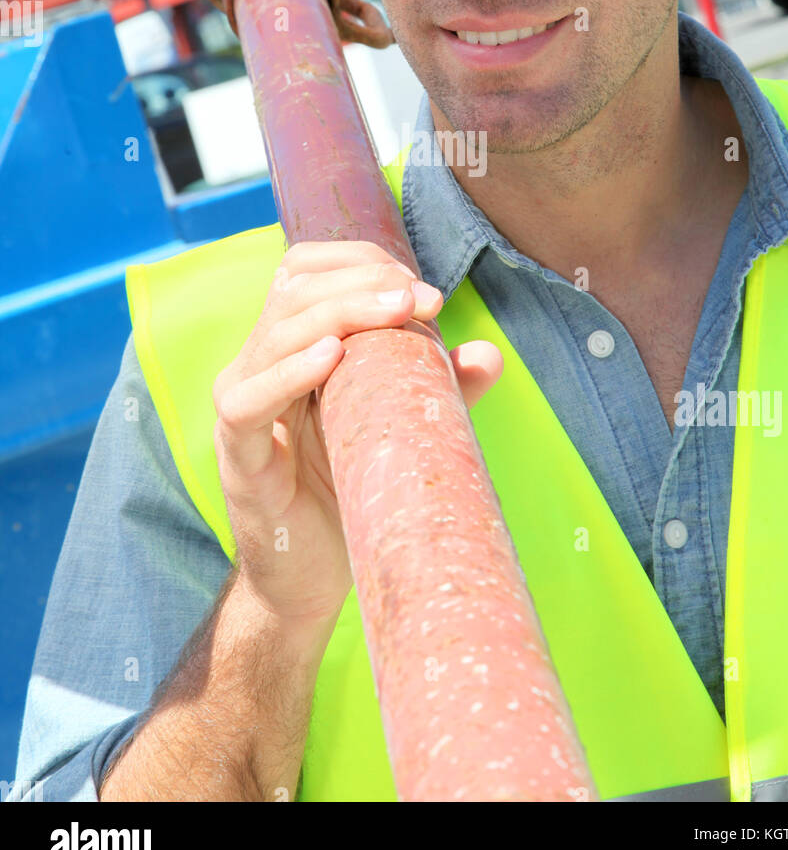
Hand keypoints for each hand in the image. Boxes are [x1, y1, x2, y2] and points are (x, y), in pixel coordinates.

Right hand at [211, 241, 502, 635]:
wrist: (312, 584)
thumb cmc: (354, 494)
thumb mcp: (400, 429)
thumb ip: (437, 390)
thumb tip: (489, 353)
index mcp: (291, 347)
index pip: (307, 272)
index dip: (362, 265)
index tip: (425, 289)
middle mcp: (258, 365)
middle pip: (294, 290)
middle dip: (363, 283)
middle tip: (422, 298)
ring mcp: (242, 406)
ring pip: (274, 332)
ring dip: (340, 311)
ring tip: (395, 311)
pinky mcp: (236, 455)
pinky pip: (247, 400)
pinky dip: (287, 372)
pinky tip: (330, 355)